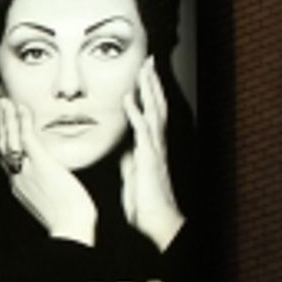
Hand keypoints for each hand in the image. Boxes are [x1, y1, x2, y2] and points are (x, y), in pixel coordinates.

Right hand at [0, 95, 96, 245]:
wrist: (72, 229)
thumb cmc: (70, 220)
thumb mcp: (53, 202)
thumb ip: (49, 188)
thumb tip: (58, 180)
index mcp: (19, 187)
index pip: (8, 159)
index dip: (5, 140)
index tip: (5, 127)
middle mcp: (17, 178)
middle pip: (3, 146)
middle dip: (0, 124)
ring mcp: (27, 171)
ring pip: (10, 139)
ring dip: (7, 117)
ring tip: (4, 101)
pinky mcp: (40, 165)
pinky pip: (27, 138)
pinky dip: (23, 121)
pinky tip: (22, 107)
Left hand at [120, 56, 184, 252]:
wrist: (155, 222)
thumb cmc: (145, 202)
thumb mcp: (134, 174)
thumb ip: (131, 158)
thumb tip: (124, 148)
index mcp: (150, 146)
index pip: (151, 111)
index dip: (148, 92)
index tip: (144, 72)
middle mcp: (156, 143)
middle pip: (157, 105)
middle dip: (153, 82)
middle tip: (148, 59)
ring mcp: (154, 149)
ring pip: (154, 112)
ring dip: (149, 89)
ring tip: (144, 68)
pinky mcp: (148, 159)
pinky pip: (142, 132)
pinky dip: (135, 113)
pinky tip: (127, 98)